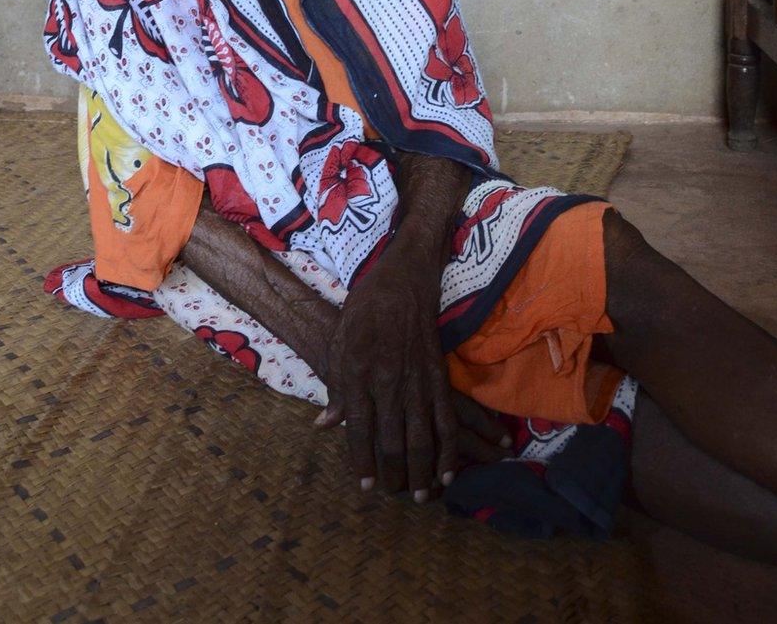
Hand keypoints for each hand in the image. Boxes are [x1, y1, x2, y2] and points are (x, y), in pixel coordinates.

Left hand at [314, 236, 507, 500]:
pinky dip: (450, 449)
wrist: (402, 279)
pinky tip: (448, 471)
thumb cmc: (364, 310)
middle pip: (392, 441)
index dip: (362, 462)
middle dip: (394, 475)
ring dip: (422, 472)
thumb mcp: (339, 343)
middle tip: (393, 494)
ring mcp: (416, 379)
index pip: (359, 430)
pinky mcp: (438, 375)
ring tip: (419, 496)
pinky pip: (448, 420)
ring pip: (422, 438)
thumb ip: (336, 388)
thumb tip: (326, 426)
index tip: (366, 485)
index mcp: (358, 373)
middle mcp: (387, 381)